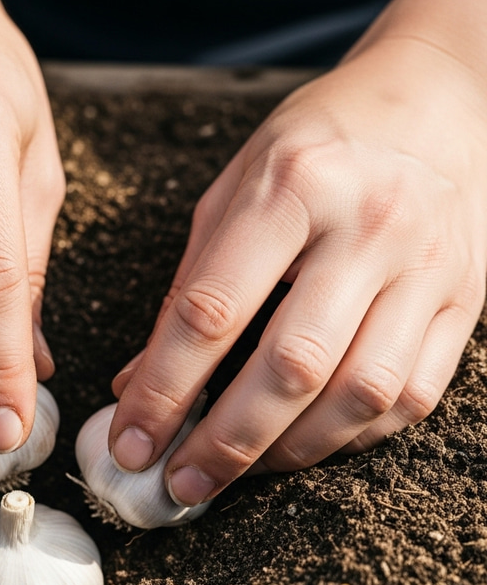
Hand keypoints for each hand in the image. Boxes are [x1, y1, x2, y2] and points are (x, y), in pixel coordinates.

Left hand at [110, 37, 486, 504]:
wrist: (434, 101)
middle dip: (225, 442)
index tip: (130, 440)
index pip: (212, 310)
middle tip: (180, 484)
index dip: (163, 388)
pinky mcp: (467, 300)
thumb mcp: (234, 191)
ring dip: (289, 452)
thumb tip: (139, 383)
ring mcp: (429, 266)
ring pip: (359, 395)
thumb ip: (189, 286)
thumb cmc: (315, 145)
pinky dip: (349, 437)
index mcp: (293, 186)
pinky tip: (305, 442)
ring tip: (237, 472)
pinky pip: (411, 396)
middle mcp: (370, 225)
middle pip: (291, 367)